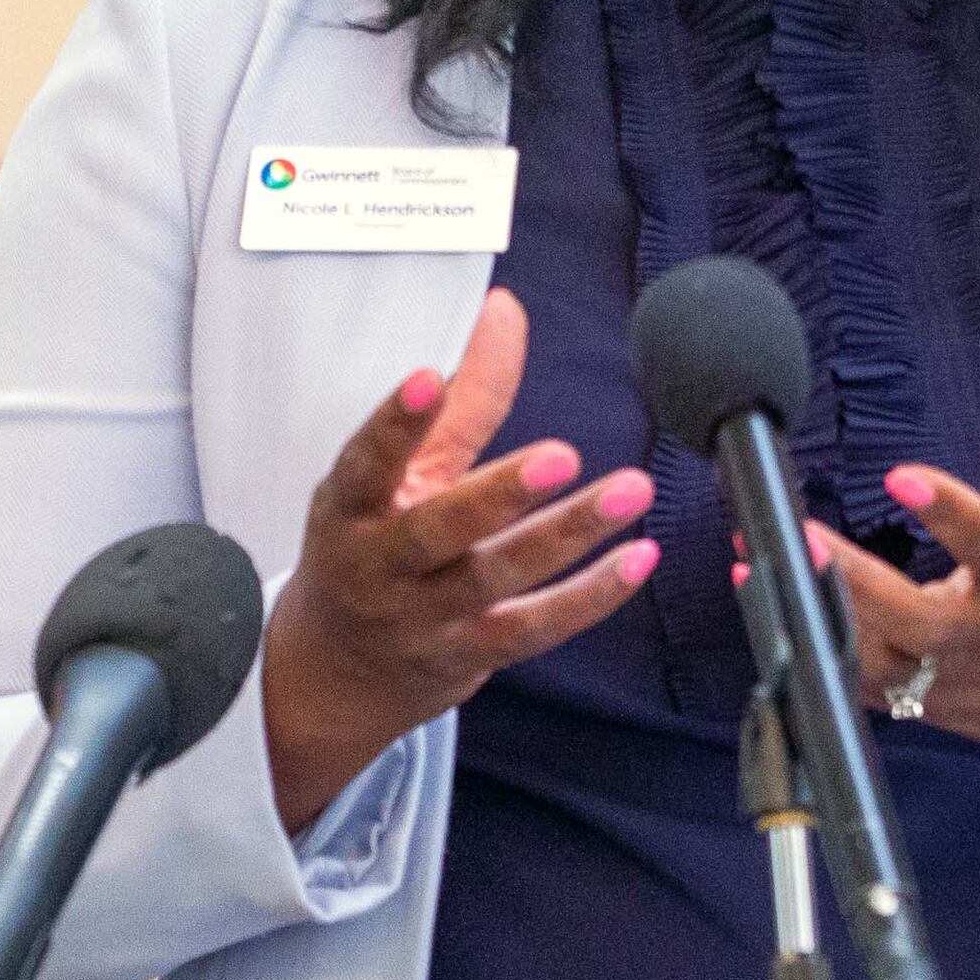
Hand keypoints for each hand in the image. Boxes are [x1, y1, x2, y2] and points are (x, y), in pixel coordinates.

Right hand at [261, 289, 658, 830]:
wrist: (341, 669)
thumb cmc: (373, 547)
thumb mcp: (401, 475)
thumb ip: (462, 399)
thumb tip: (504, 310)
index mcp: (350, 510)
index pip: (365, 464)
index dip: (393, 425)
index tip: (424, 379)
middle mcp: (381, 566)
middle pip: (438, 531)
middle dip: (499, 494)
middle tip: (560, 455)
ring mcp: (424, 617)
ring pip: (497, 577)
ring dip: (568, 534)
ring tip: (629, 489)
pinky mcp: (471, 653)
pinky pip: (535, 627)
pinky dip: (590, 596)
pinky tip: (638, 557)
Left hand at [819, 320, 979, 845]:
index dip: (947, 511)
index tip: (901, 475)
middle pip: (912, 615)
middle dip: (851, 578)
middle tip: (799, 534)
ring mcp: (954, 675)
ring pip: (874, 657)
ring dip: (814, 611)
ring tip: (755, 563)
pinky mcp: (927, 705)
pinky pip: (860, 684)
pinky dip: (816, 648)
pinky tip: (771, 603)